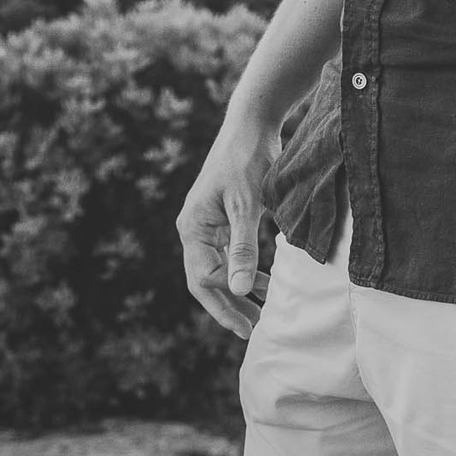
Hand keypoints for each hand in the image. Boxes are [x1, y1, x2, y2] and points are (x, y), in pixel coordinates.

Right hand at [176, 120, 279, 338]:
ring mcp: (207, 223)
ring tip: (261, 313)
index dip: (226, 304)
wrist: (252, 123)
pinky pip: (228, 253)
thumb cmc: (247, 159)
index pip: (203, 280)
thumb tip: (240, 290)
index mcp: (192, 228)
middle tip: (252, 331)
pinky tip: (263, 282)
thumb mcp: (247, 206)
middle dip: (228, 306)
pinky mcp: (222, 217)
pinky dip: (244, 269)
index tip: (250, 324)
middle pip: (206, 279)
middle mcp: (194, 229)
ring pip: (218, 268)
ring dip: (238, 290)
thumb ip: (243, 248)